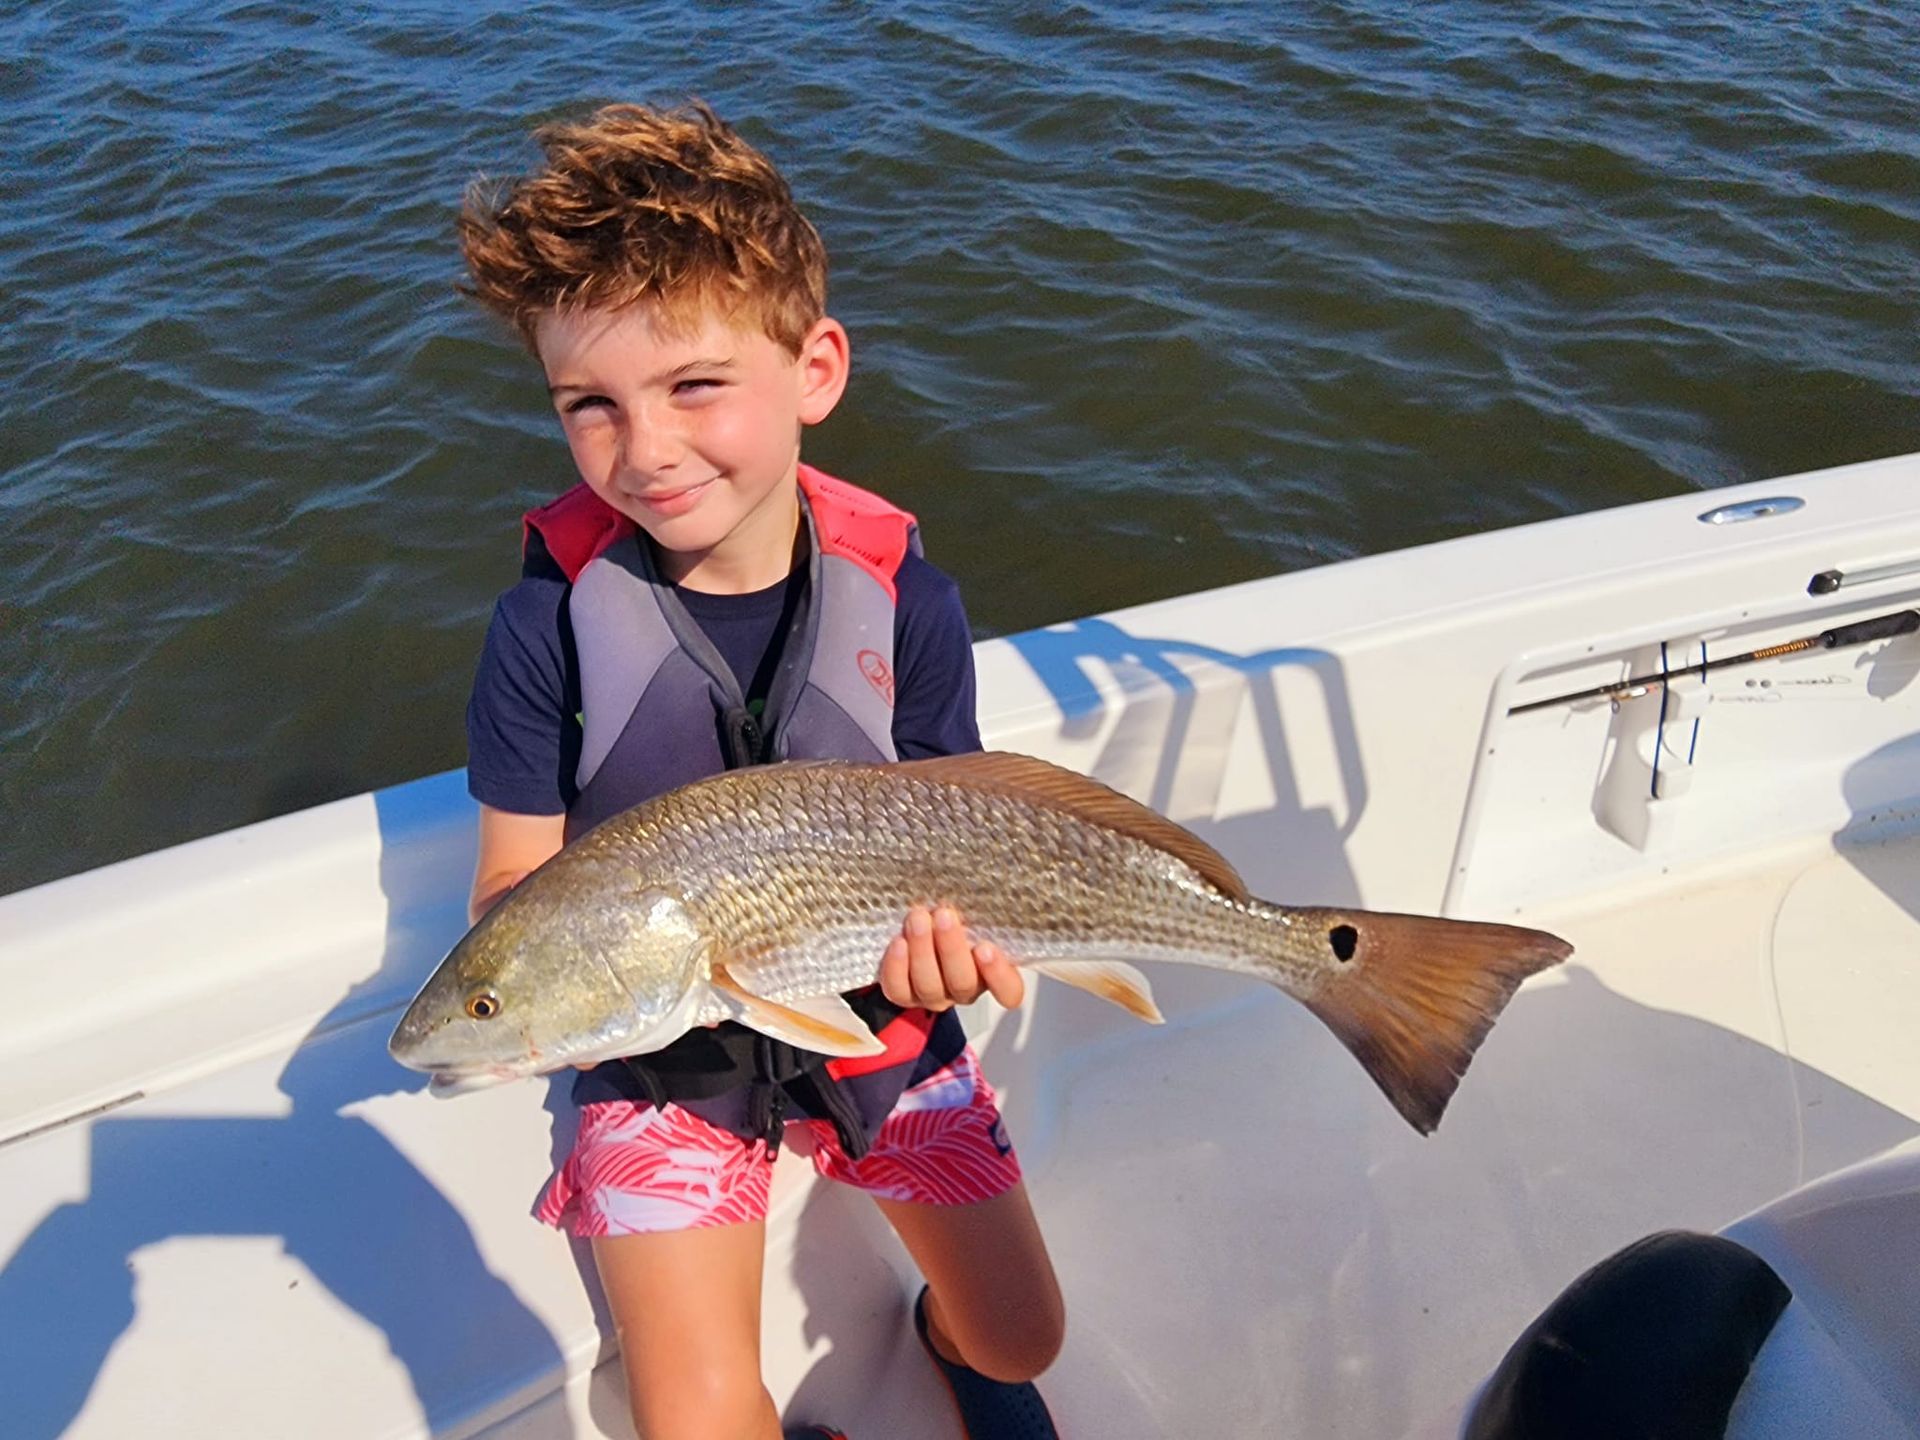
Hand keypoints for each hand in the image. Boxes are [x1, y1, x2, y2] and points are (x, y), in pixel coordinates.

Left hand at [879, 905, 1024, 1011]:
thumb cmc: (951, 913)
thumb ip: (980, 905)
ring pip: (929, 986)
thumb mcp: (972, 909)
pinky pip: (898, 989)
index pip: (1009, 991)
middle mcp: (964, 988)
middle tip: (944, 915)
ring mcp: (933, 995)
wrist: (915, 922)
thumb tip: (984, 871)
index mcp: (991, 973)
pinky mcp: (904, 994)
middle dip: (951, 948)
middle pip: (963, 983)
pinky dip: (897, 966)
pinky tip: (898, 942)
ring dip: (922, 950)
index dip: (999, 975)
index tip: (986, 947)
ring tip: (917, 918)